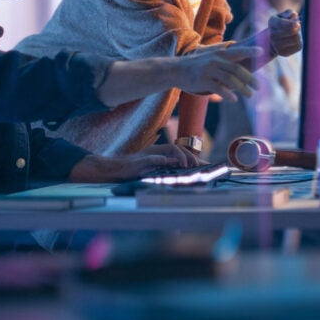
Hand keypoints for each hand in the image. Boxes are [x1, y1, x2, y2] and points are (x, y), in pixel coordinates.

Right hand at [68, 145, 202, 181]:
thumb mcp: (151, 171)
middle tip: (196, 167)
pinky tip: (169, 163)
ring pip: (170, 149)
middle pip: (178, 147)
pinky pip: (153, 158)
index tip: (207, 165)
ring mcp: (148, 155)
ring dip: (181, 156)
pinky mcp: (140, 161)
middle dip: (190, 156)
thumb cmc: (132, 172)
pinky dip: (162, 160)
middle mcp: (156, 152)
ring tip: (186, 166)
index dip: (194, 157)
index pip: (180, 151)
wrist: (113, 170)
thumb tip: (181, 171)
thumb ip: (165, 168)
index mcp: (159, 153)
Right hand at [177, 45, 260, 100]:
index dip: (250, 51)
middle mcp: (216, 60)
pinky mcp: (203, 80)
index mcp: (220, 54)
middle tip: (258, 87)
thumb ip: (226, 62)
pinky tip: (234, 99)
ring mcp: (209, 69)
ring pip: (230, 79)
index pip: (238, 51)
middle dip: (250, 79)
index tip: (262, 51)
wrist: (175, 70)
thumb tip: (243, 72)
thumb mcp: (211, 58)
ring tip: (249, 95)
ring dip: (242, 88)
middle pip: (237, 69)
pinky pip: (219, 88)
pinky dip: (228, 94)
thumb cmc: (197, 66)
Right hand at [268, 10, 301, 56]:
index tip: (298, 23)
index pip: (281, 23)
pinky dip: (299, 42)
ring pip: (295, 39)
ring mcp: (276, 46)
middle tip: (296, 26)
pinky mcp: (283, 53)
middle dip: (296, 28)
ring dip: (298, 35)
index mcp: (272, 22)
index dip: (291, 24)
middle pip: (291, 31)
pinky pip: (297, 47)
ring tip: (294, 33)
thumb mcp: (286, 15)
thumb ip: (290, 13)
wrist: (277, 38)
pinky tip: (294, 40)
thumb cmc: (284, 22)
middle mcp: (272, 35)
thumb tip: (294, 15)